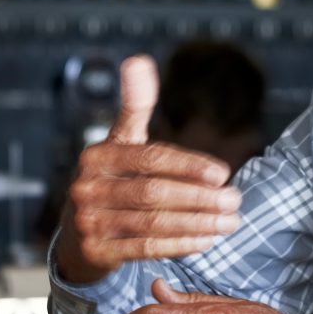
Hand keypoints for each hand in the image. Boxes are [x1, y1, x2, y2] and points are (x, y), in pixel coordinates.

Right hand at [56, 55, 243, 283]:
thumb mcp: (121, 142)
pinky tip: (206, 242)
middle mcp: (87, 187)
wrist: (77, 237)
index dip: (189, 166)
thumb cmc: (112, 182)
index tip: (223, 173)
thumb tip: (138, 60)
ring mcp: (88, 222)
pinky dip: (179, 245)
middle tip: (235, 201)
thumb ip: (134, 105)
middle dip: (200, 198)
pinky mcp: (96, 252)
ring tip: (230, 223)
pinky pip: (145, 248)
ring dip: (197, 223)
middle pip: (153, 192)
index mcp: (97, 155)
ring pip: (152, 222)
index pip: (150, 158)